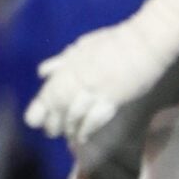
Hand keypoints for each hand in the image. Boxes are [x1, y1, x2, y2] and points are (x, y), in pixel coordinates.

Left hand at [23, 0, 178, 147]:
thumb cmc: (115, 41)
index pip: (48, 92)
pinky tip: (83, 137)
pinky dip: (87, 130)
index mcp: (70, 66)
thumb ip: (61, 62)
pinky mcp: (114, 98)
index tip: (33, 121)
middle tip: (51, 133)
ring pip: (75, 115)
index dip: (39, 109)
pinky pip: (95, 118)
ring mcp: (96, 88)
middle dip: (53, 123)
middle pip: (59, 107)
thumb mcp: (82, 46)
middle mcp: (78, 78)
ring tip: (69, 136)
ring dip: (70, 128)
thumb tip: (42, 73)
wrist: (145, 41)